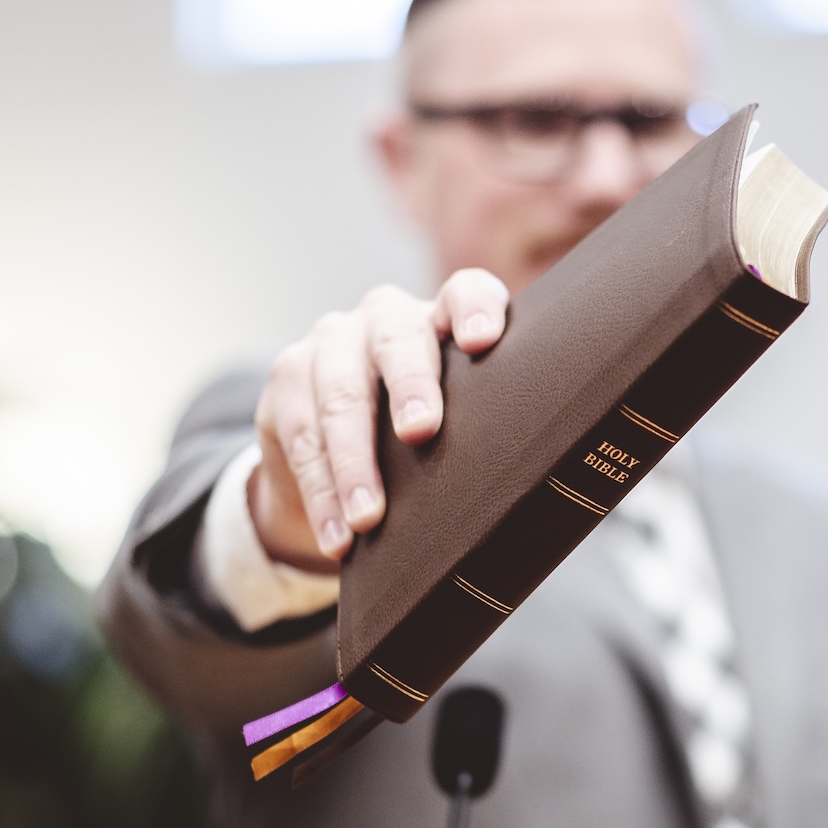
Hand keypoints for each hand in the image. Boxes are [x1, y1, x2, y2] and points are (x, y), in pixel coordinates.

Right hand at [251, 269, 509, 570]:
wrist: (340, 446)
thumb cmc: (426, 436)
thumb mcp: (460, 423)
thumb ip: (490, 429)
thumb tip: (539, 492)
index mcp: (442, 317)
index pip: (466, 292)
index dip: (474, 310)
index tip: (482, 341)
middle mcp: (386, 316)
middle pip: (397, 340)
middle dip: (410, 386)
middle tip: (422, 433)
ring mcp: (332, 342)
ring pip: (341, 396)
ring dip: (354, 465)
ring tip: (369, 519)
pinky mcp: (287, 378)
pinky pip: (301, 438)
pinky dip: (321, 495)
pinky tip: (338, 536)